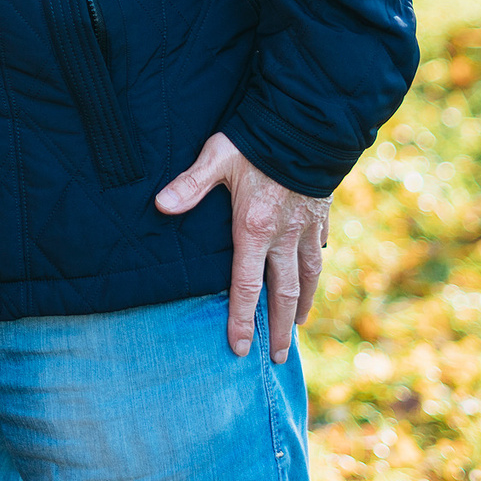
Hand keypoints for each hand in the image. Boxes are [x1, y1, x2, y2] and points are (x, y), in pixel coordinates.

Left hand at [153, 133, 328, 361]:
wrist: (307, 124)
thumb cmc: (257, 140)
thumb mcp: (217, 158)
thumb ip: (190, 185)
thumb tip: (161, 205)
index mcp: (254, 229)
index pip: (246, 286)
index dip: (241, 320)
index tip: (240, 349)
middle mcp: (284, 236)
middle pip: (283, 294)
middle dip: (278, 329)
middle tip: (276, 356)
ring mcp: (306, 228)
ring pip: (308, 277)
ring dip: (302, 305)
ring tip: (297, 326)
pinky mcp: (320, 215)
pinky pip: (318, 251)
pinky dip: (315, 269)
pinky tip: (312, 276)